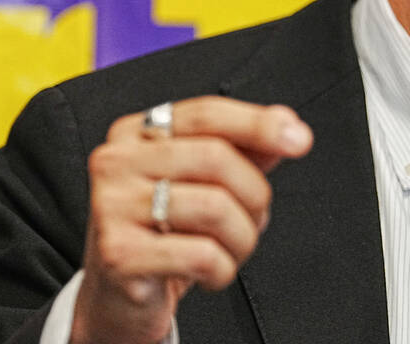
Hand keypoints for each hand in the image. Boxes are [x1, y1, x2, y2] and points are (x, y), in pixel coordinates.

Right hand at [70, 97, 313, 343]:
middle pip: (216, 157)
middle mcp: (117, 162)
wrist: (119, 296)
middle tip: (254, 217)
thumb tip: (287, 129)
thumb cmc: (162, 232)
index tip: (298, 139)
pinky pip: (201, 254)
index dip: (258, 124)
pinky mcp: (119, 254)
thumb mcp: (201, 182)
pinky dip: (223, 269)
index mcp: (137, 133)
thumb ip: (243, 149)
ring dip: (243, 237)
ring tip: (232, 248)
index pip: (207, 114)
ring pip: (215, 207)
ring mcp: (112, 207)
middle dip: (255, 194)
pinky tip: (210, 272)